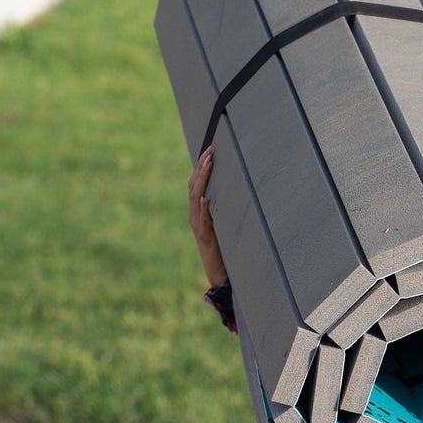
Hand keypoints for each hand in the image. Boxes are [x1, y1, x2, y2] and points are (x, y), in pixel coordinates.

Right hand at [188, 146, 227, 288]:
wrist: (218, 272)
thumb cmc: (222, 248)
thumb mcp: (220, 224)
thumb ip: (220, 210)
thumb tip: (229, 192)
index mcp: (197, 212)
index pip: (195, 184)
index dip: (200, 167)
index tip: (208, 150)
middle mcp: (194, 216)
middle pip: (194, 187)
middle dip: (201, 167)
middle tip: (210, 151)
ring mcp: (198, 227)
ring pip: (196, 199)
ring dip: (202, 180)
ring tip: (209, 164)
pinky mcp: (206, 238)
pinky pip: (203, 221)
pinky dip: (203, 209)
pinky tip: (205, 199)